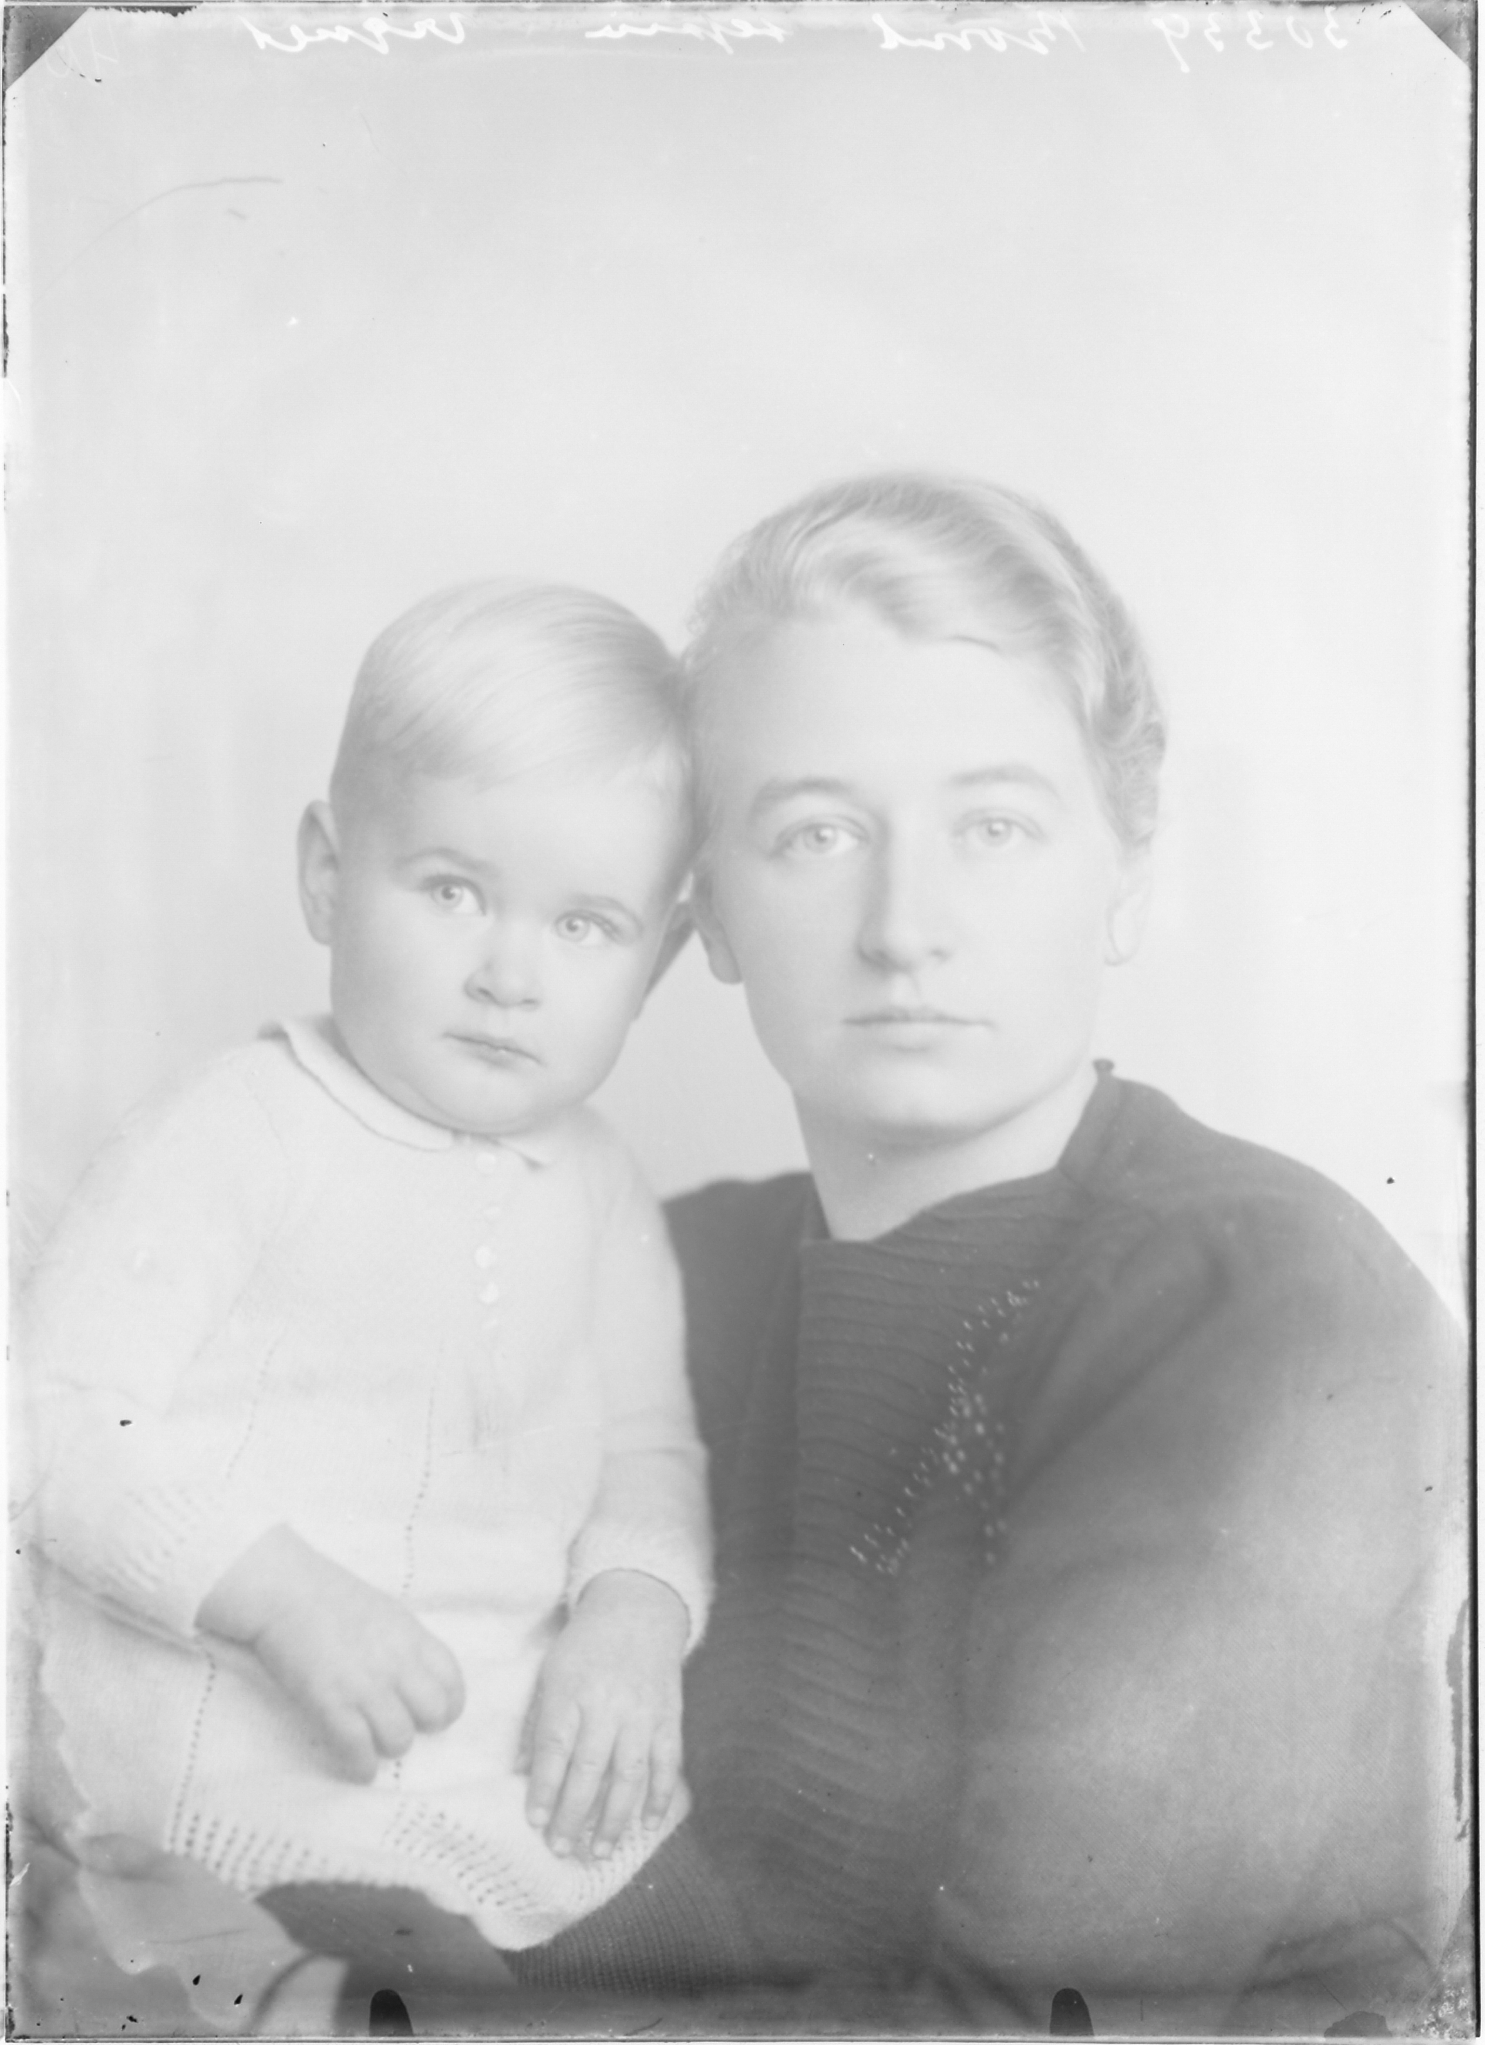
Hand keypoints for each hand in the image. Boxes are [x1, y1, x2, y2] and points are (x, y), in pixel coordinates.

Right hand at [196, 1525, 464, 1781]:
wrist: (284, 1590)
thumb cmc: (330, 1598)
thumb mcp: (385, 1613)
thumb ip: (405, 1645)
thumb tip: (416, 1679)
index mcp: (412, 1636)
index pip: (452, 1681)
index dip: (447, 1705)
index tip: (431, 1715)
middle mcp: (396, 1662)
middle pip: (434, 1714)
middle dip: (421, 1727)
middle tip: (400, 1726)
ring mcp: (364, 1684)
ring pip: (399, 1738)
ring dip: (388, 1747)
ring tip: (374, 1744)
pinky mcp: (331, 1702)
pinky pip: (358, 1749)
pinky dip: (361, 1766)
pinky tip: (358, 1768)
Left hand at [523, 1569, 686, 1859]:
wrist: (637, 1609)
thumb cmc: (585, 1646)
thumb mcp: (551, 1672)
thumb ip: (538, 1721)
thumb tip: (522, 1772)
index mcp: (571, 1690)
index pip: (554, 1746)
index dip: (544, 1787)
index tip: (534, 1821)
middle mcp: (607, 1703)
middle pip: (589, 1768)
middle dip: (573, 1814)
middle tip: (560, 1848)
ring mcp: (642, 1712)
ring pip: (629, 1773)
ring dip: (614, 1817)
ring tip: (598, 1850)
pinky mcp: (670, 1716)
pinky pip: (667, 1762)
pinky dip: (660, 1796)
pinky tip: (648, 1824)